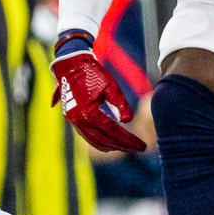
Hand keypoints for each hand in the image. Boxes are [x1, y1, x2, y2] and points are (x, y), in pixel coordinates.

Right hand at [50, 32, 146, 152]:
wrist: (71, 65)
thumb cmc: (92, 73)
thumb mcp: (110, 85)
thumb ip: (120, 104)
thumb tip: (128, 121)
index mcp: (89, 114)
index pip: (113, 132)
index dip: (129, 141)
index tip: (142, 146)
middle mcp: (80, 122)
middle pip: (104, 141)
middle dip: (123, 146)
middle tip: (139, 149)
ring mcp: (75, 122)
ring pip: (95, 141)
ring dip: (112, 146)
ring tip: (127, 147)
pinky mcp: (73, 120)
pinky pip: (88, 136)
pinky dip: (101, 141)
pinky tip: (111, 142)